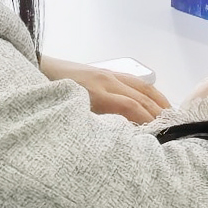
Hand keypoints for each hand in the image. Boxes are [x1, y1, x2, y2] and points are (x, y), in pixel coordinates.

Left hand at [46, 57, 168, 125]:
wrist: (35, 68)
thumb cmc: (49, 97)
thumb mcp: (69, 116)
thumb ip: (92, 126)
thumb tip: (114, 140)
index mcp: (98, 95)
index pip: (133, 108)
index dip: (148, 122)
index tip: (160, 135)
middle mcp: (107, 82)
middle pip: (141, 97)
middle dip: (158, 113)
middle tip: (173, 128)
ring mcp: (107, 74)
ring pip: (141, 86)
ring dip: (158, 99)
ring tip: (169, 113)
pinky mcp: (104, 71)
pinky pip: (133, 80)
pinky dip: (148, 90)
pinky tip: (152, 98)